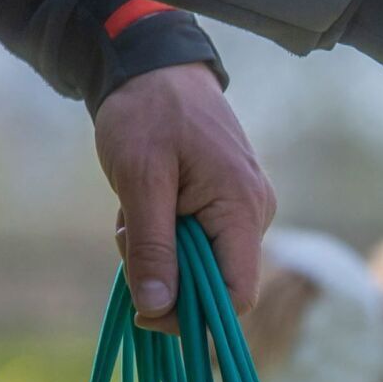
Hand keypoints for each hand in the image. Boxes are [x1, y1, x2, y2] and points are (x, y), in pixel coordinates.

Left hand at [93, 63, 276, 331]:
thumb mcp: (140, 182)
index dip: (193, 315)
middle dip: (165, 274)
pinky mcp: (228, 202)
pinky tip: (146, 205)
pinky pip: (199, 241)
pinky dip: (166, 235)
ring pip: (203, 263)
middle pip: (217, 282)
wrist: (154, 66)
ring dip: (160, 252)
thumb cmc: (147, 115)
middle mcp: (256, 214)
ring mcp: (245, 208)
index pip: (237, 294)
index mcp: (243, 209)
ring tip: (131, 212)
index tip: (144, 312)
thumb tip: (157, 310)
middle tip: (126, 236)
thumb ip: (152, 248)